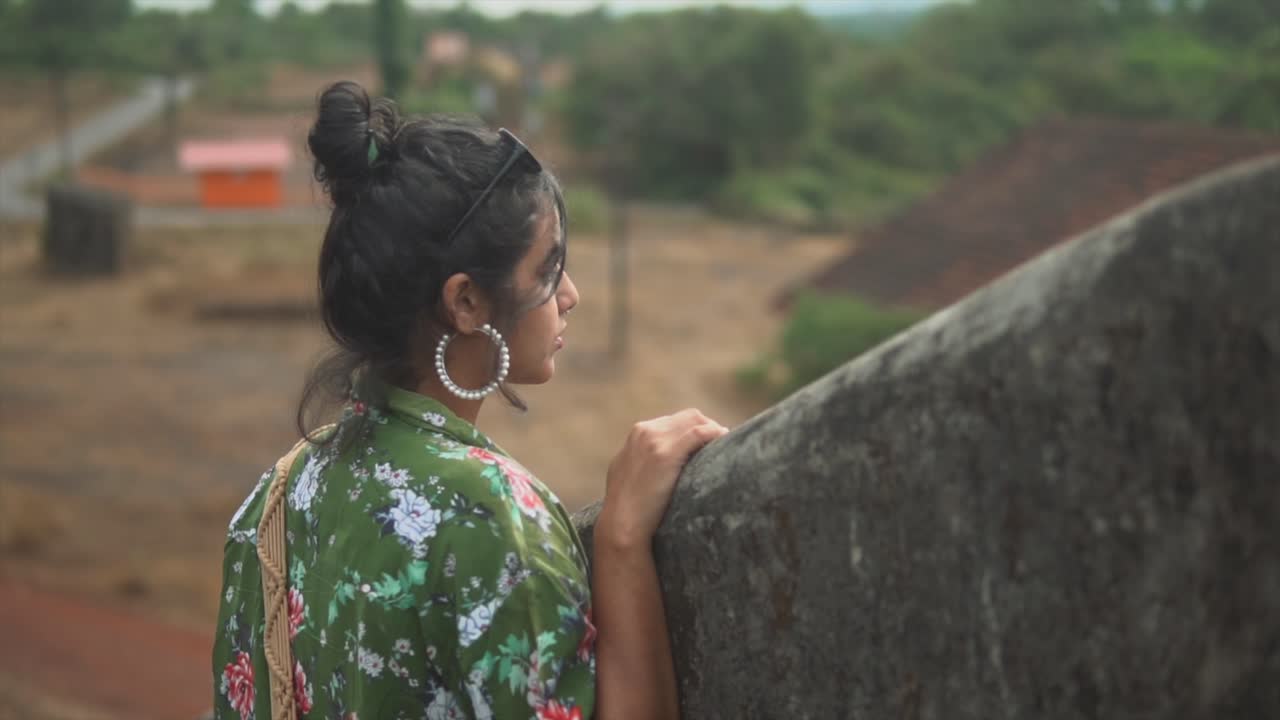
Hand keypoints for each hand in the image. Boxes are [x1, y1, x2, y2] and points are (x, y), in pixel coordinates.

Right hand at [597, 409, 728, 549]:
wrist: (621, 524)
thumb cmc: (628, 508)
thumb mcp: (630, 473)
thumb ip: (645, 460)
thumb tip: (663, 464)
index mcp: (637, 433)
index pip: (675, 421)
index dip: (696, 428)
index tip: (709, 443)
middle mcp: (646, 431)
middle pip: (688, 417)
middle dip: (708, 427)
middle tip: (722, 443)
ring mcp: (655, 441)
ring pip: (695, 421)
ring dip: (713, 430)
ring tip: (725, 444)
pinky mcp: (666, 454)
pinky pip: (699, 433)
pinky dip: (715, 434)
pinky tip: (725, 440)